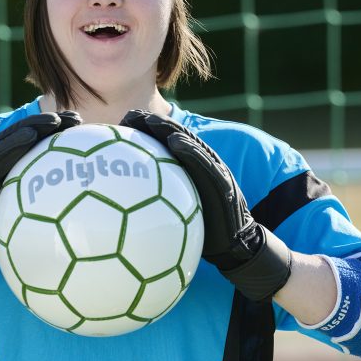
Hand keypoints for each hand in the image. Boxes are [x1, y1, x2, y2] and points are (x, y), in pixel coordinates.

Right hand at [0, 111, 80, 299]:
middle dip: (52, 122)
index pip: (34, 142)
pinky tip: (31, 135)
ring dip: (35, 125)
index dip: (56, 131)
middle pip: (26, 133)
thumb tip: (70, 207)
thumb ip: (36, 203)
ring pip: (12, 138)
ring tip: (57, 119)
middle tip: (77, 118)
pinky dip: (13, 143)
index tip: (82, 125)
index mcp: (8, 166)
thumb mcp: (16, 213)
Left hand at [120, 109, 291, 301]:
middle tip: (131, 115)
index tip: (124, 121)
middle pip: (176, 136)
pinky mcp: (223, 182)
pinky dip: (191, 151)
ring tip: (150, 120)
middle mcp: (202, 164)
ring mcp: (214, 170)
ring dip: (169, 129)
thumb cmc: (204, 229)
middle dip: (153, 123)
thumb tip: (125, 208)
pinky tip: (175, 142)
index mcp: (190, 169)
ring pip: (190, 143)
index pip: (167, 143)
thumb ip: (160, 202)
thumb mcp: (178, 213)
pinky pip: (205, 163)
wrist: (236, 245)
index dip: (147, 130)